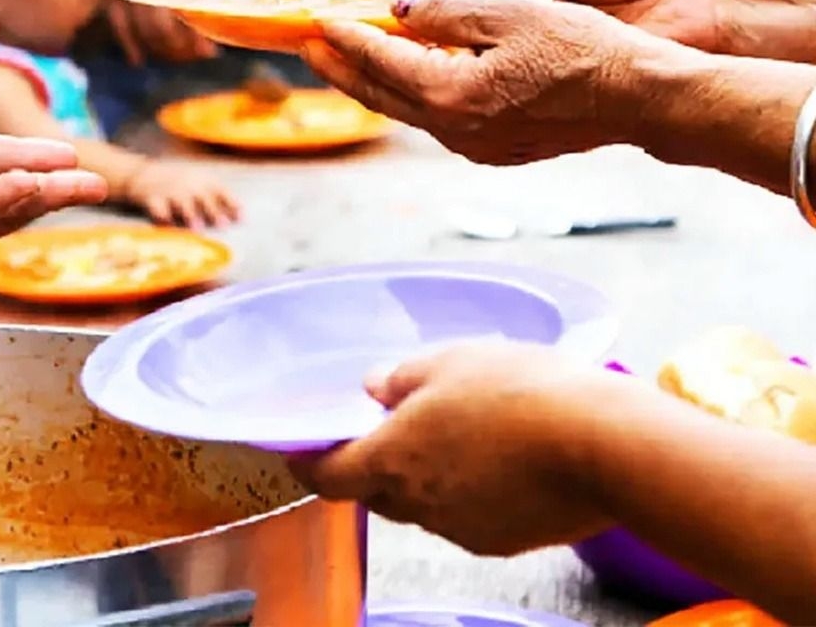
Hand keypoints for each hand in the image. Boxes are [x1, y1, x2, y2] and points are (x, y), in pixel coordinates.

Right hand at [106, 1, 219, 66]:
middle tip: (192, 57)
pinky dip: (130, 47)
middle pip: (166, 30)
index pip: (189, 15)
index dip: (198, 38)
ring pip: (146, 33)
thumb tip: (212, 19)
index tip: (209, 53)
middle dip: (180, 50)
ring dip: (160, 51)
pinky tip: (138, 60)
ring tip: (172, 56)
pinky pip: (121, 29)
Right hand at [122, 159, 239, 228]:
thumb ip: (216, 198)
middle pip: (203, 198)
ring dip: (190, 215)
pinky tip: (167, 225)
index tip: (242, 218)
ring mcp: (169, 191)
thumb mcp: (197, 182)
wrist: (142, 174)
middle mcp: (187, 185)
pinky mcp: (152, 199)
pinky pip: (158, 208)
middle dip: (213, 211)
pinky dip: (162, 217)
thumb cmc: (176, 183)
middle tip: (223, 225)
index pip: (220, 190)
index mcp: (201, 180)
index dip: (232, 203)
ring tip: (198, 229)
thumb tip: (242, 216)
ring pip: (182, 203)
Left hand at [288, 341, 631, 555]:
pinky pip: (467, 517)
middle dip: (372, 466)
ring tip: (460, 435)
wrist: (603, 445)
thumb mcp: (449, 360)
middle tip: (390, 431)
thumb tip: (377, 389)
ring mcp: (459, 529)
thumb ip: (401, 378)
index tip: (299, 454)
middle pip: (374, 492)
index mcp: (391, 461)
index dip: (309, 465)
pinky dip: (469, 493)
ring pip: (423, 506)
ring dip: (426, 478)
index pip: (327, 477)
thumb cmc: (522, 393)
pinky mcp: (501, 542)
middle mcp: (417, 505)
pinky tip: (499, 461)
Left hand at [300, 0, 683, 164]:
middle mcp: (453, 129)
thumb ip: (446, 13)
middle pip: (379, 96)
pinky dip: (412, 97)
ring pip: (406, 111)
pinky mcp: (493, 149)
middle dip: (341, 69)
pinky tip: (408, 80)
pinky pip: (437, 121)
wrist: (636, 98)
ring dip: (374, 85)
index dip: (344, 37)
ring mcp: (473, 145)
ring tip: (349, 60)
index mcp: (451, 94)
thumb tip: (400, 11)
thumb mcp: (510, 15)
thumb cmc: (584, 50)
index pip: (379, 61)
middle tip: (309, 45)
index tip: (317, 19)